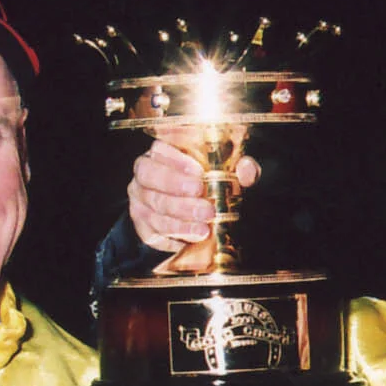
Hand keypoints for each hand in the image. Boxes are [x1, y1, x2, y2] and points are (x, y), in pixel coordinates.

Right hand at [127, 136, 260, 250]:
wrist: (187, 217)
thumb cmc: (205, 186)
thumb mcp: (225, 174)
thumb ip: (238, 168)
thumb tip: (247, 170)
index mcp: (161, 154)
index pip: (159, 150)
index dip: (177, 161)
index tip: (198, 172)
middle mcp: (144, 175)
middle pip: (150, 177)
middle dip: (177, 190)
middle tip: (203, 202)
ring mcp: (139, 200)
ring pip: (154, 207)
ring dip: (180, 218)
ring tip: (204, 226)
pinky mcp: (142, 225)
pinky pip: (153, 230)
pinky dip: (175, 234)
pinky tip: (193, 235)